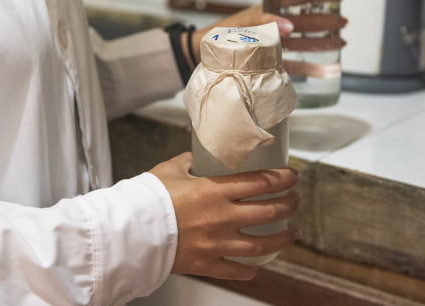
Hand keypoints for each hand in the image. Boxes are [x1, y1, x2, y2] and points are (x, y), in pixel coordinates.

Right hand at [150, 152, 300, 279]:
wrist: (129, 230)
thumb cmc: (148, 197)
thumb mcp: (172, 168)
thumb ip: (193, 161)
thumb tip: (204, 155)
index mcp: (214, 190)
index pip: (261, 182)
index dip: (283, 178)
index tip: (293, 175)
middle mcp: (221, 217)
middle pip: (269, 211)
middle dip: (289, 204)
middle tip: (295, 199)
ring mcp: (216, 243)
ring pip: (262, 244)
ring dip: (283, 238)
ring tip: (293, 233)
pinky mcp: (207, 264)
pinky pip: (237, 270)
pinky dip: (251, 269)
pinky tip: (258, 266)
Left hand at [184, 5, 346, 64]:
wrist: (202, 56)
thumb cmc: (218, 35)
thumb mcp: (241, 23)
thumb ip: (263, 23)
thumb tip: (289, 26)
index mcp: (266, 13)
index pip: (295, 5)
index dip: (315, 3)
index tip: (333, 0)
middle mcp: (272, 29)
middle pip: (304, 25)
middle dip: (325, 23)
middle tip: (343, 22)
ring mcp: (273, 47)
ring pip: (303, 44)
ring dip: (322, 43)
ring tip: (342, 42)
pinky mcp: (270, 64)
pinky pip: (294, 65)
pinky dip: (310, 66)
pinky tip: (325, 69)